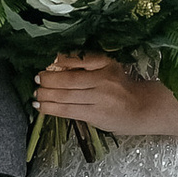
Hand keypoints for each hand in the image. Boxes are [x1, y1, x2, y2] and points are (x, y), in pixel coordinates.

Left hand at [33, 51, 177, 140]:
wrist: (142, 108)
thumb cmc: (121, 87)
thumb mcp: (108, 68)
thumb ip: (86, 64)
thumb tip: (56, 63)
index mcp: (105, 64)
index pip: (79, 61)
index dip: (59, 63)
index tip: (45, 65)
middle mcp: (103, 80)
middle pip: (69, 81)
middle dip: (48, 81)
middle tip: (36, 80)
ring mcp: (100, 99)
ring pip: (66, 97)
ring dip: (47, 96)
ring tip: (36, 96)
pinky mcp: (96, 115)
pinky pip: (69, 111)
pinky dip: (52, 109)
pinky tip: (42, 107)